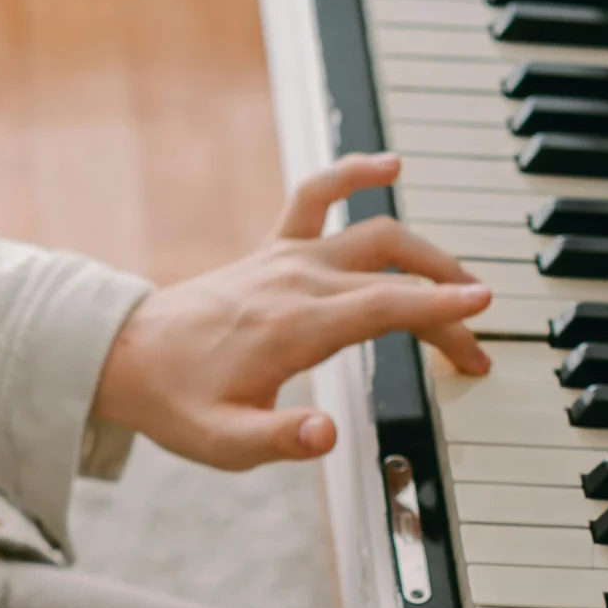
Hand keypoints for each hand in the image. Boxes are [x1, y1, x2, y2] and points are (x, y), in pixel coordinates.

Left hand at [91, 154, 493, 469]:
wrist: (125, 358)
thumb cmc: (176, 401)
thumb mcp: (224, 442)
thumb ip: (280, 439)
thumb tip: (325, 435)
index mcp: (294, 327)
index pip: (384, 308)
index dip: (438, 309)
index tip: (482, 310)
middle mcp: (296, 282)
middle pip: (394, 277)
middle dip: (445, 305)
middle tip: (474, 347)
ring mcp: (287, 259)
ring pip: (375, 234)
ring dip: (425, 252)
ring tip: (461, 282)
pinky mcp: (274, 250)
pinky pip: (317, 195)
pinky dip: (353, 174)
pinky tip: (388, 165)